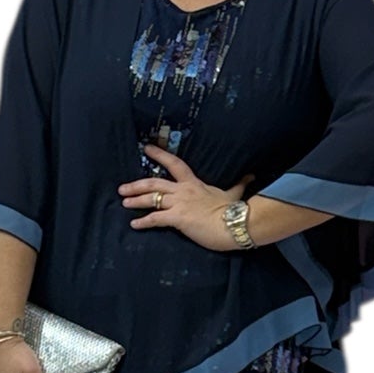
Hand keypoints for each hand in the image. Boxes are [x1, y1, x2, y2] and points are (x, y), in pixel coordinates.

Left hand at [118, 146, 246, 250]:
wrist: (233, 224)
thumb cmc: (233, 210)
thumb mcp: (234, 194)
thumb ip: (239, 184)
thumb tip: (250, 176)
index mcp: (193, 183)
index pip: (174, 164)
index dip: (159, 155)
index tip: (147, 148)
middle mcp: (182, 191)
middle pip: (154, 182)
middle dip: (137, 185)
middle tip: (123, 188)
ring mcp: (179, 204)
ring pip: (151, 198)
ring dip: (136, 200)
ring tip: (124, 202)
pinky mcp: (177, 218)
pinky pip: (156, 218)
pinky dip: (144, 221)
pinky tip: (134, 224)